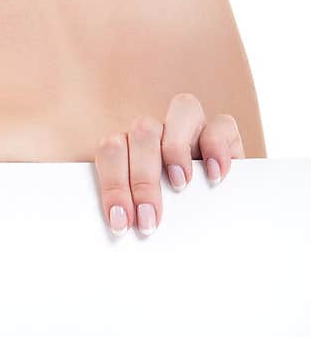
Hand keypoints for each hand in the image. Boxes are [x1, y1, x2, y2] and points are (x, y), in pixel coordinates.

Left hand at [94, 92, 244, 236]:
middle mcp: (160, 131)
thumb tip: (116, 227)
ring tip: (180, 185)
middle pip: (144, 130)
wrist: (213, 225)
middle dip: (144, 179)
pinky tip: (214, 175)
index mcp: (130, 145)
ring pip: (182, 109)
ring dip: (177, 149)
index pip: (112, 149)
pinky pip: (222, 124)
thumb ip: (128, 210)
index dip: (113, 184)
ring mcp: (193, 128)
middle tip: (149, 218)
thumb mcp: (143, 211)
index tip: (120, 221)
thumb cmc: (166, 215)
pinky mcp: (225, 135)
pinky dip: (217, 147)